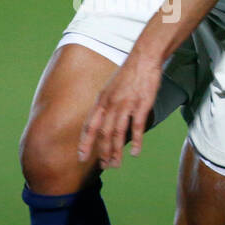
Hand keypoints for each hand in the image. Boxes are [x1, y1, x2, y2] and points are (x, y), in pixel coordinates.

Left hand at [77, 53, 161, 168]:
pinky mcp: (141, 104)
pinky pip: (136, 126)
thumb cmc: (128, 75)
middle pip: (103, 133)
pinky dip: (136, 141)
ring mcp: (125, 105)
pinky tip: (136, 153)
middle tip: (104, 166)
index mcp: (101, 101)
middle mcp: (110, 104)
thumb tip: (103, 121)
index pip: (90, 125)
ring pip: (117, 133)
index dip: (85, 142)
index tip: (81, 156)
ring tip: (115, 164)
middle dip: (102, 152)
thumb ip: (106, 105)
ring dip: (116, 151)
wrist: (143, 58)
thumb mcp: (111, 89)